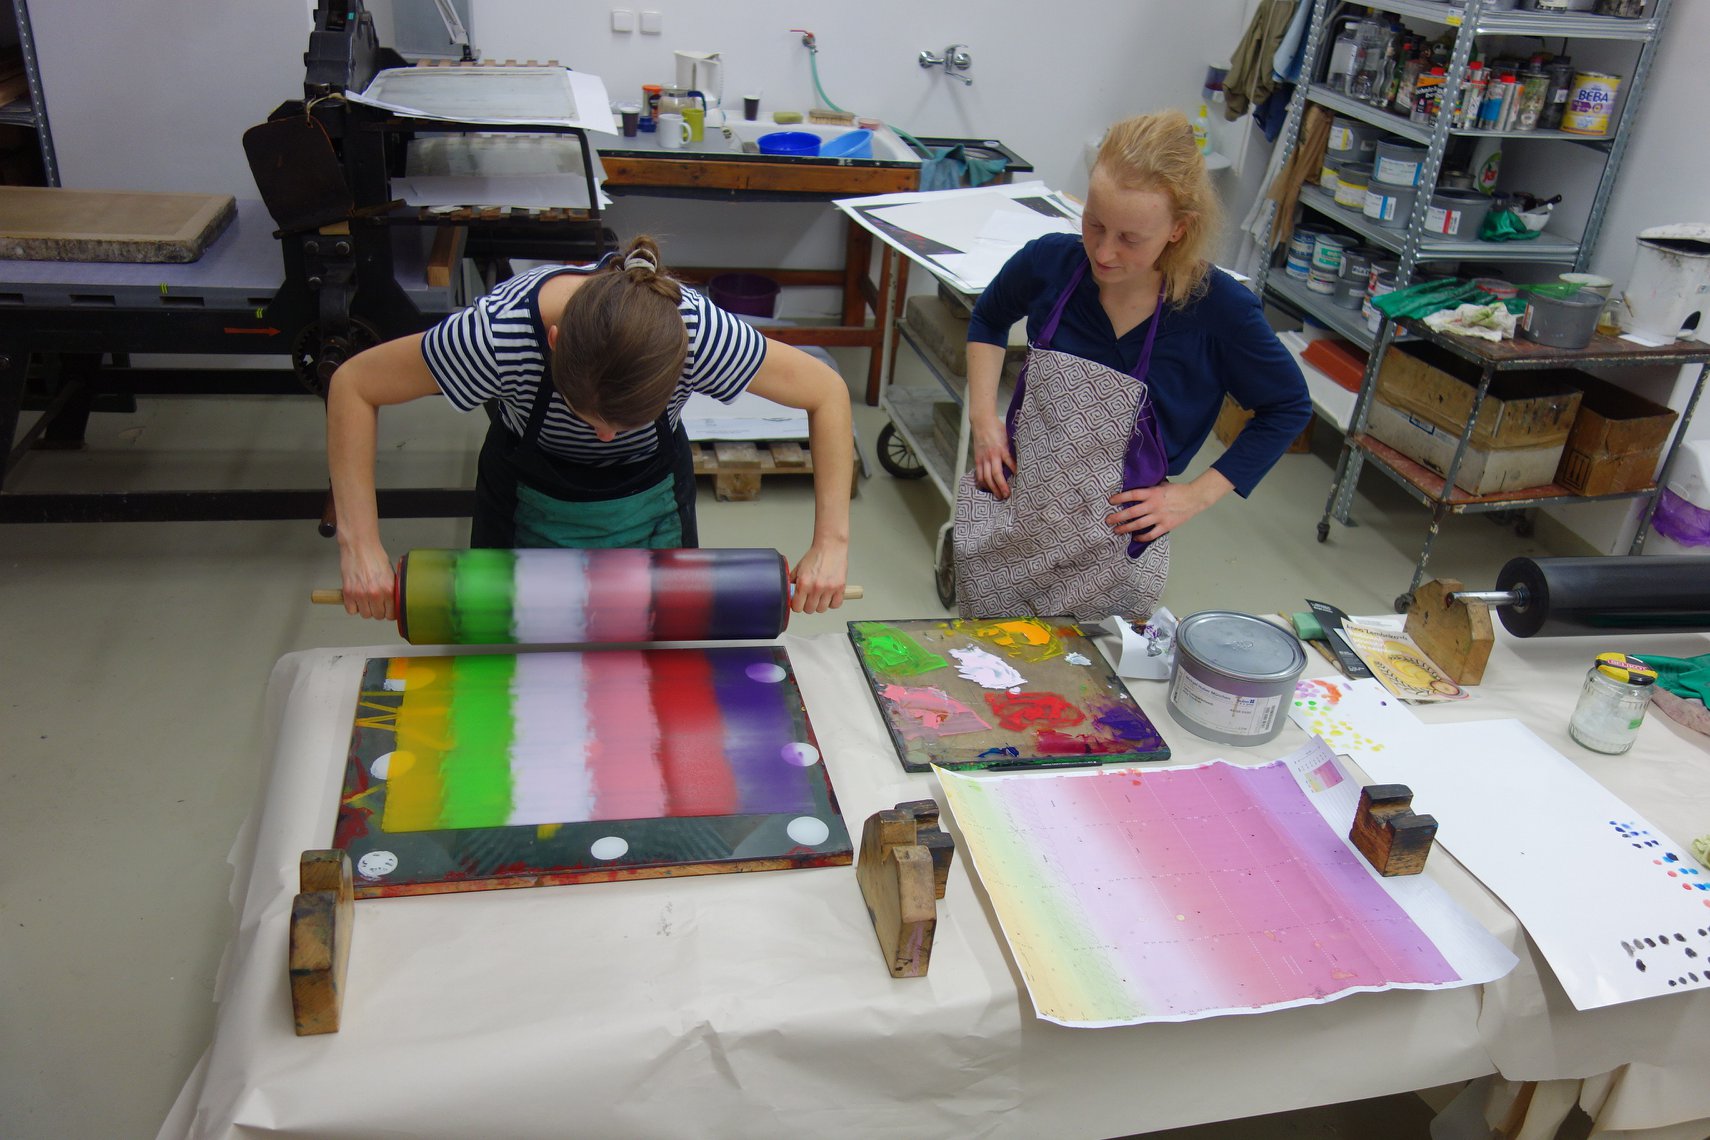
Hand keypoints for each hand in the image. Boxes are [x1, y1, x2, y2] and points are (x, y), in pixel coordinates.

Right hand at [338, 539, 396, 620]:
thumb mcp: (390, 574)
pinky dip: (353, 606)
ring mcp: (360, 594)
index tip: (387, 609)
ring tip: (366, 598)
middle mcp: (375, 593)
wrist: (359, 546)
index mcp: (388, 589)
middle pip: (378, 616)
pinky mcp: (348, 593)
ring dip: (365, 609)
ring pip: (365, 615)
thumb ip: (391, 590)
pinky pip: (351, 610)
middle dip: (377, 610)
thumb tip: (393, 603)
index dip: (389, 612)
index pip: (391, 614)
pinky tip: (356, 597)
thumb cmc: (374, 556)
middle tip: (376, 602)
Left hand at [789, 539, 848, 613]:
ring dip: (820, 604)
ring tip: (820, 596)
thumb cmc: (816, 556)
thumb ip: (793, 582)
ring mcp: (829, 589)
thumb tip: (789, 593)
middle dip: (808, 605)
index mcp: (804, 583)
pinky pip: (835, 605)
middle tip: (809, 598)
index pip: (797, 607)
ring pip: (822, 609)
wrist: (830, 547)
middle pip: (809, 610)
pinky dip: (832, 602)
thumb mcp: (799, 568)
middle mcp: (816, 588)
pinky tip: (829, 596)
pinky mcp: (840, 588)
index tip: (799, 602)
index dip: (797, 605)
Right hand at [971, 415, 1014, 498]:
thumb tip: (1024, 457)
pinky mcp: (978, 459)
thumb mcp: (1009, 436)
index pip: (1010, 463)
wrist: (982, 422)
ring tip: (998, 496)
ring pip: (986, 477)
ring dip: (992, 488)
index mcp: (1002, 449)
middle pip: (996, 474)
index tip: (1021, 482)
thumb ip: (1013, 447)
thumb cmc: (998, 428)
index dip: (1015, 473)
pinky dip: (982, 483)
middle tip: (1007, 496)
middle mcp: (992, 455)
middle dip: (1002, 486)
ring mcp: (983, 458)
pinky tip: (987, 489)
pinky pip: (979, 474)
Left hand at [1104, 478, 1223, 541]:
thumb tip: (1134, 492)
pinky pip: (1151, 534)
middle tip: (1108, 520)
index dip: (1120, 498)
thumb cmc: (1176, 490)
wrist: (1194, 498)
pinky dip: (1142, 537)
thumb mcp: (1161, 485)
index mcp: (1152, 493)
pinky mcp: (1165, 526)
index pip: (1132, 495)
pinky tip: (1135, 537)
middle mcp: (1153, 505)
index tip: (1110, 501)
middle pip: (1131, 512)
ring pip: (1138, 525)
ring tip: (1116, 530)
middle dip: (1118, 517)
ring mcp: (1159, 517)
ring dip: (1125, 528)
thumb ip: (1148, 489)